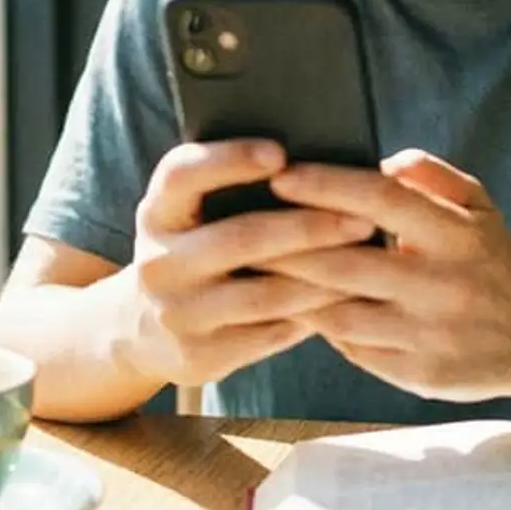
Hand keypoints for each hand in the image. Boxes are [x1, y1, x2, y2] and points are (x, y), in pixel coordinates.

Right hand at [121, 141, 379, 388]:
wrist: (143, 329)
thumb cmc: (195, 250)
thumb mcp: (191, 216)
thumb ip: (231, 191)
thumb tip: (317, 165)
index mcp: (157, 213)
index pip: (182, 175)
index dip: (228, 160)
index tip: (280, 153)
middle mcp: (158, 263)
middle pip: (239, 238)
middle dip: (308, 226)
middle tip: (362, 218)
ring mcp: (176, 315)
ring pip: (264, 294)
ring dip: (323, 276)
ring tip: (367, 258)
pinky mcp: (199, 357)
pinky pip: (269, 334)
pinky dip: (312, 315)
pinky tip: (347, 298)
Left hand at [257, 150, 510, 403]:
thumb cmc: (492, 260)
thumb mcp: (479, 206)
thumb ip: (432, 175)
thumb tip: (382, 161)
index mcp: (458, 235)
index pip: (381, 201)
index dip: (326, 186)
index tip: (282, 175)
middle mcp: (443, 287)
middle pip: (348, 263)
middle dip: (290, 244)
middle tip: (245, 225)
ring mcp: (429, 336)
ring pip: (341, 313)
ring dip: (295, 292)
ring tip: (256, 268)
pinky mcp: (418, 375)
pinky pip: (354, 349)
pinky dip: (322, 328)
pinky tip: (295, 308)